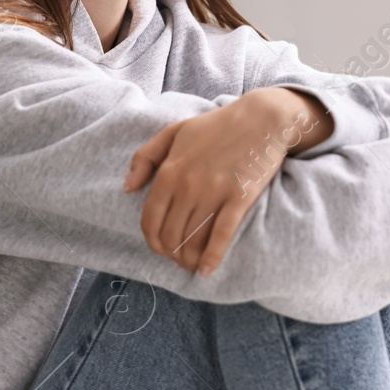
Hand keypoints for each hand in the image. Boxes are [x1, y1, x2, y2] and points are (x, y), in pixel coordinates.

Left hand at [122, 87, 327, 275]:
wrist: (262, 118)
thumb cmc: (217, 126)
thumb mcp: (174, 132)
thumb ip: (145, 158)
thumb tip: (128, 189)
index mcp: (169, 171)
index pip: (150, 220)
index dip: (152, 242)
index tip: (161, 249)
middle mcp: (187, 185)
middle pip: (170, 235)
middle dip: (171, 254)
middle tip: (179, 259)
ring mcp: (213, 192)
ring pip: (193, 240)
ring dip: (189, 260)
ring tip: (192, 266)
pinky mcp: (239, 197)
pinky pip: (221, 236)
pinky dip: (211, 258)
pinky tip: (206, 271)